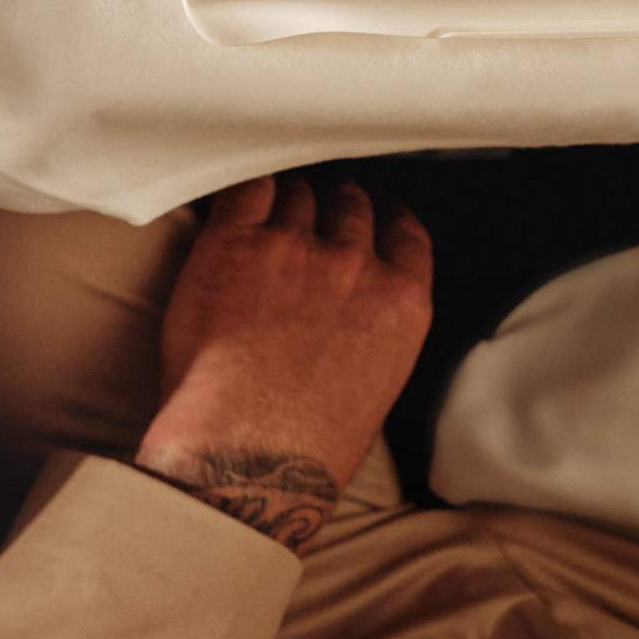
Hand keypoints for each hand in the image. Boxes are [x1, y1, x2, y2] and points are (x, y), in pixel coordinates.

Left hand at [136, 173, 432, 549]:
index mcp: (401, 302)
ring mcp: (293, 247)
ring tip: (271, 205)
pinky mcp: (234, 243)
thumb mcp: (379, 383)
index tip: (371, 208)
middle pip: (349, 205)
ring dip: (287, 197)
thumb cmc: (306, 441)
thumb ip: (377, 330)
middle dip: (332, 203)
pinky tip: (238, 198)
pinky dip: (245, 189)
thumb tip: (356, 318)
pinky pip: (245, 191)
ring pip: (297, 195)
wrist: (248, 448)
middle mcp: (354, 265)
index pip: (404, 232)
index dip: (383, 213)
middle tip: (312, 208)